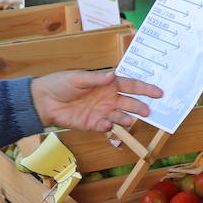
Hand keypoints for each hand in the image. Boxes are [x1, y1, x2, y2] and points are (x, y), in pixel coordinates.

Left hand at [31, 70, 162, 131]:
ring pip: (120, 116)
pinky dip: (109, 127)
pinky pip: (106, 127)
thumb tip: (112, 76)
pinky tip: (108, 125)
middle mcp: (108, 98)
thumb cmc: (61, 84)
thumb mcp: (78, 78)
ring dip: (126, 119)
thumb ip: (97, 79)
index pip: (130, 85)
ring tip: (129, 120)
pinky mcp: (93, 124)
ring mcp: (102, 112)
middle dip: (140, 106)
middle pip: (129, 103)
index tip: (158, 92)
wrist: (44, 101)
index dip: (145, 89)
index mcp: (108, 84)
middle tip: (149, 111)